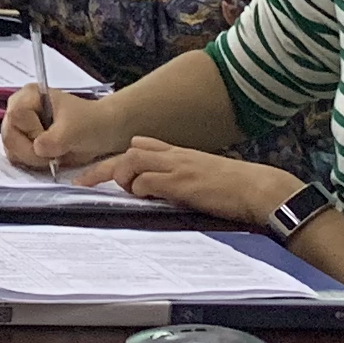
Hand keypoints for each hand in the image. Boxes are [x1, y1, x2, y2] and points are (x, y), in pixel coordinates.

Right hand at [0, 84, 120, 168]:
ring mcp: (20, 126)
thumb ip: (54, 139)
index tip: (52, 139)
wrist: (102, 132)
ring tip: (53, 157)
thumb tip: (37, 149)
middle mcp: (19, 109)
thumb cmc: (90, 123)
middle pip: (9, 135)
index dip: (32, 131)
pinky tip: (48, 160)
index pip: (16, 116)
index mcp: (29, 96)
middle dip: (30, 151)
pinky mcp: (23, 142)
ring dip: (31, 159)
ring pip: (11, 149)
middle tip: (52, 157)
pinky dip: (31, 163)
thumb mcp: (74, 130)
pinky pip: (17, 157)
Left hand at [105, 138, 300, 230]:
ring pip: (132, 160)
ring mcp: (178, 168)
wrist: (259, 189)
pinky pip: (148, 180)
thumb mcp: (204, 175)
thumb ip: (182, 178)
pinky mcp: (182, 183)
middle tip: (84, 182)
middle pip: (130, 151)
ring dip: (120, 175)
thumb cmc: (236, 187)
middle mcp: (175, 156)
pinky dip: (138, 188)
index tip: (99, 172)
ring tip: (123, 190)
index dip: (119, 158)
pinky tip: (142, 197)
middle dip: (106, 166)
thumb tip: (162, 191)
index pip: (141, 145)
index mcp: (180, 154)